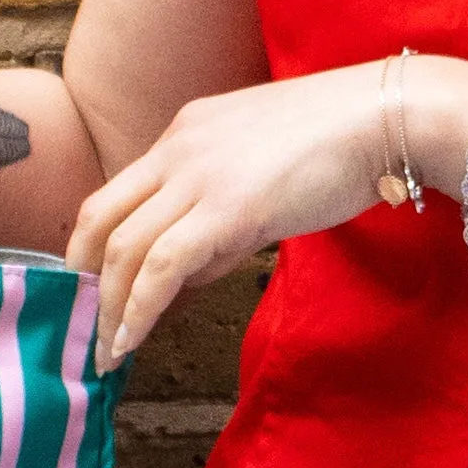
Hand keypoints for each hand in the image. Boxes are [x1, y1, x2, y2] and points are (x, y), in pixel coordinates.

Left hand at [67, 66, 390, 366]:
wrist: (383, 117)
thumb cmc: (341, 142)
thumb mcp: (262, 166)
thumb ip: (221, 211)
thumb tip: (192, 269)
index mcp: (185, 132)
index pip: (118, 192)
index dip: (95, 244)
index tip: (95, 286)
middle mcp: (178, 149)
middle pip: (101, 217)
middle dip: (84, 277)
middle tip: (85, 323)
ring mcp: (198, 177)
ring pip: (124, 247)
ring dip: (110, 307)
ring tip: (107, 351)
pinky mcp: (227, 210)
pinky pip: (161, 267)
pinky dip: (137, 309)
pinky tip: (130, 341)